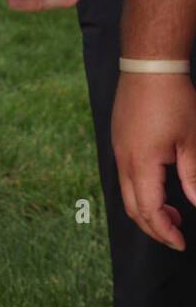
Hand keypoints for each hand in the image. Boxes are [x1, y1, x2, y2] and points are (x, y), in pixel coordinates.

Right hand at [112, 74, 195, 249]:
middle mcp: (123, 158)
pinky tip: (159, 184)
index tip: (182, 242)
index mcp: (141, 162)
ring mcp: (118, 147)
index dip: (165, 231)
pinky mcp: (119, 137)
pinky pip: (124, 174)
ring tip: (171, 210)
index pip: (149, 211)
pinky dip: (140, 189)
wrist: (149, 64)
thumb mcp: (191, 140)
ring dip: (146, 208)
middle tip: (176, 233)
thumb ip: (192, 177)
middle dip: (154, 227)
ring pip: (126, 192)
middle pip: (132, 207)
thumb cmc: (173, 99)